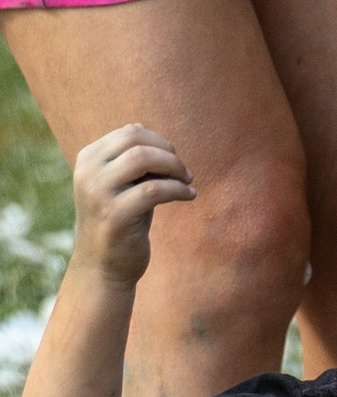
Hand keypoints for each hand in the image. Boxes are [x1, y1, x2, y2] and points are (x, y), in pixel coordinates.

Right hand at [68, 127, 194, 284]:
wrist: (103, 266)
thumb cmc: (121, 219)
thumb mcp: (122, 183)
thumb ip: (132, 158)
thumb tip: (147, 130)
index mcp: (88, 159)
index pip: (130, 131)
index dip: (161, 142)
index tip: (174, 161)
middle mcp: (87, 173)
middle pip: (135, 140)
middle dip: (169, 152)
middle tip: (184, 172)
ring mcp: (97, 194)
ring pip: (142, 159)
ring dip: (174, 168)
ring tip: (187, 182)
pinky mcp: (113, 216)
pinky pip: (153, 190)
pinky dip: (179, 190)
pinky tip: (190, 196)